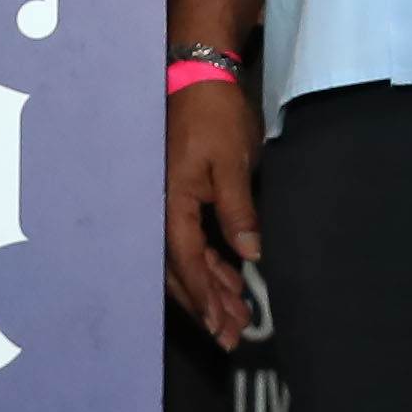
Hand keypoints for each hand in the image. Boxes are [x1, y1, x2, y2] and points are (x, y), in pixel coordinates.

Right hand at [164, 74, 264, 348]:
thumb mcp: (232, 163)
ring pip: (183, 260)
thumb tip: (250, 256)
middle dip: (206, 305)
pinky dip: (209, 264)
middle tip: (232, 336)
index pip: (187, 262)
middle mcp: (162, 209)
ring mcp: (168, 203)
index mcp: (172, 203)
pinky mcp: (179, 196)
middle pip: (179, 271)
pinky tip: (229, 279)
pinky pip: (189, 242)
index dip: (205, 297)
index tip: (223, 327)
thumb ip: (238, 211)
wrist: (197, 74)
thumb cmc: (215, 117)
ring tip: (236, 317)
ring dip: (208, 289)